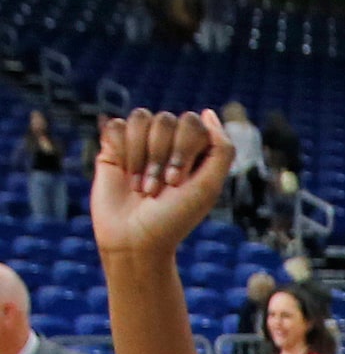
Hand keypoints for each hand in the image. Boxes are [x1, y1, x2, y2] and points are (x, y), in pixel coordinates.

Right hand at [91, 108, 231, 259]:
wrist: (134, 240)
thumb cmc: (175, 217)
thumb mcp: (208, 187)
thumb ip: (222, 149)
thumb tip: (207, 112)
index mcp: (196, 149)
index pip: (192, 122)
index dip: (183, 149)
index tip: (177, 182)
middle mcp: (169, 142)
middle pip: (165, 119)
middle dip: (161, 156)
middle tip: (158, 188)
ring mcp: (141, 143)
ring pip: (140, 117)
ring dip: (140, 155)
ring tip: (141, 186)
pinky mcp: (114, 148)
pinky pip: (117, 125)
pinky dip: (121, 151)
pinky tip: (123, 173)